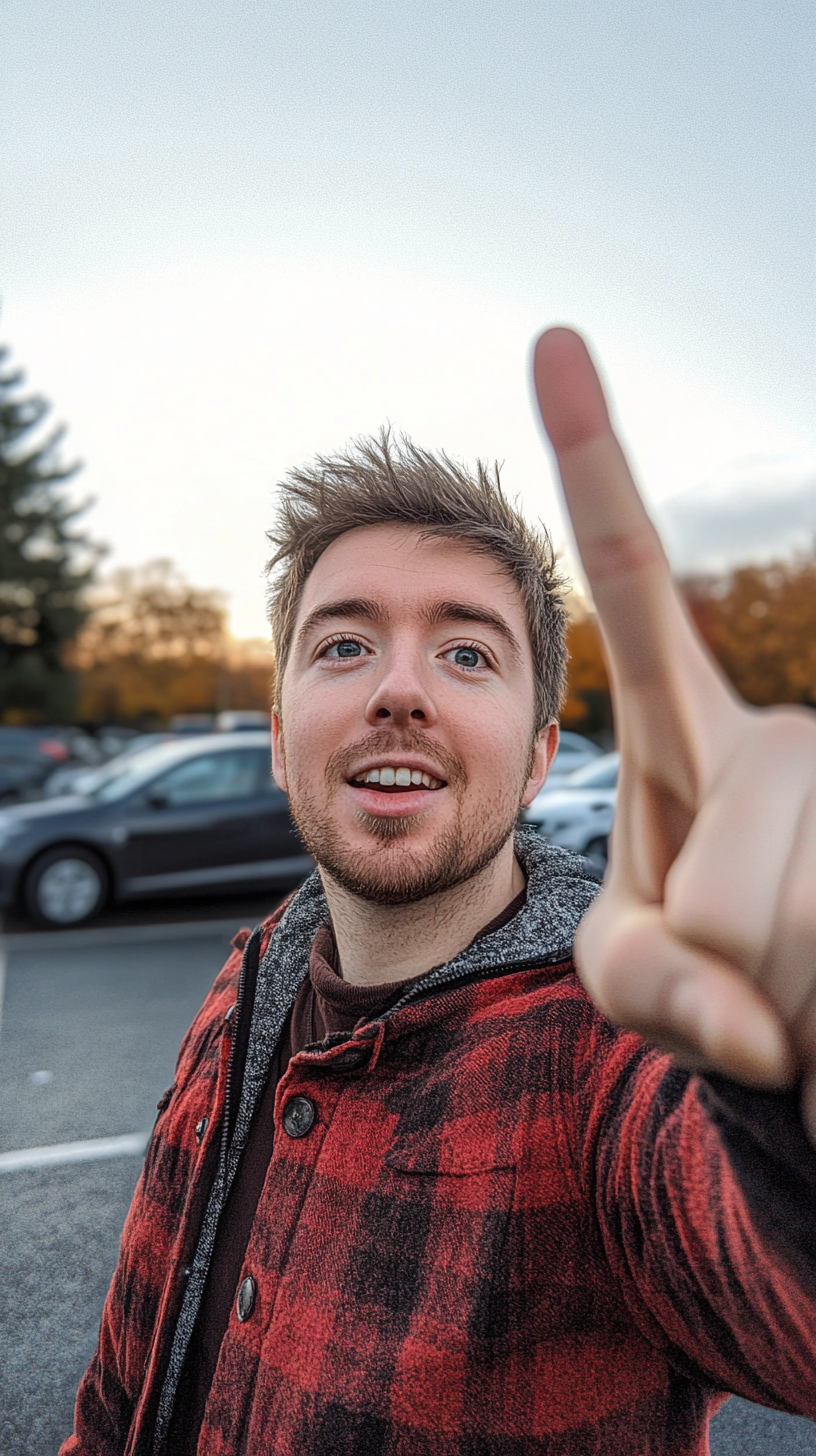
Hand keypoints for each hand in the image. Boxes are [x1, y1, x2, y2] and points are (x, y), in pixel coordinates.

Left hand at [533, 327, 815, 1139]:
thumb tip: (751, 1026)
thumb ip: (649, 980)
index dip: (597, 469)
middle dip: (713, 966)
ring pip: (788, 929)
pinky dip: (815, 1031)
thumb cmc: (701, 984)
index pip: (635, 585)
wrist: (794, 1033)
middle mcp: (775, 731)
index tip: (553, 339)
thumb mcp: (630, 977)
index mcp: (683, 728)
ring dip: (772, 1004)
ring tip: (781, 982)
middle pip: (726, 883)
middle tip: (726, 972)